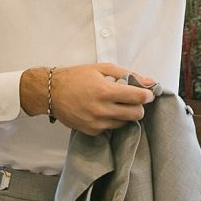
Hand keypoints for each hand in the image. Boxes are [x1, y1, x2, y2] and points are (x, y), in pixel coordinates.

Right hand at [19, 63, 155, 132]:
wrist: (51, 93)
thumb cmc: (76, 77)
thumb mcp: (101, 69)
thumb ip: (126, 74)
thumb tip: (149, 80)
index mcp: (105, 91)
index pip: (137, 98)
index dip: (147, 95)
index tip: (148, 94)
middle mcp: (102, 110)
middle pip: (135, 114)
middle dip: (138, 107)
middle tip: (133, 100)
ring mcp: (97, 123)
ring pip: (125, 123)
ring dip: (125, 114)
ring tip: (115, 104)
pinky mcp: (92, 131)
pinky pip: (111, 128)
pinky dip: (112, 120)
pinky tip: (103, 111)